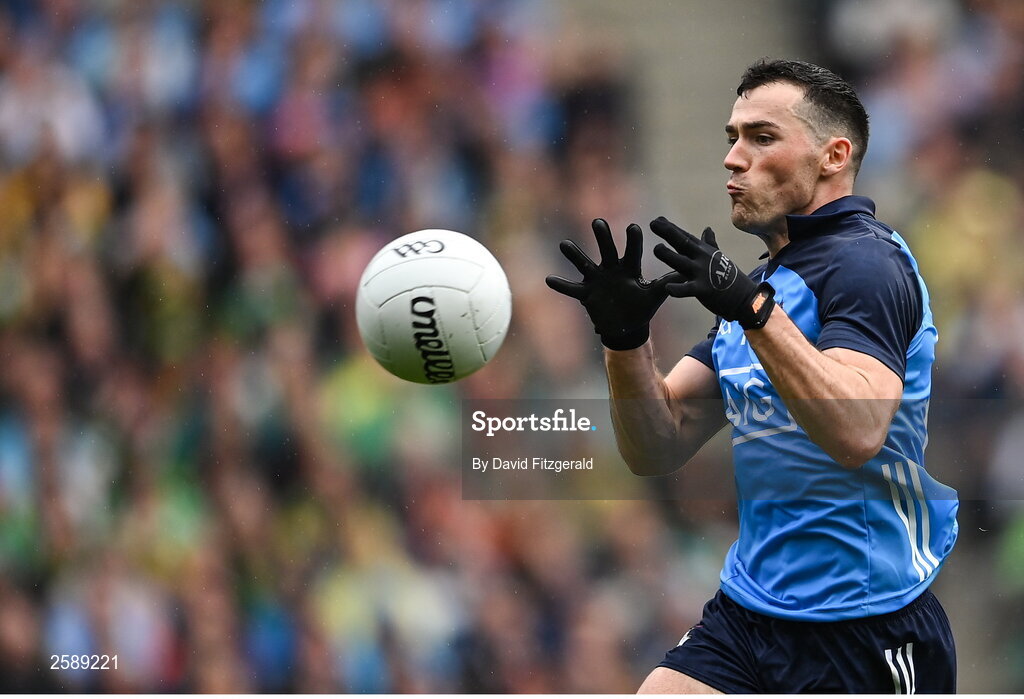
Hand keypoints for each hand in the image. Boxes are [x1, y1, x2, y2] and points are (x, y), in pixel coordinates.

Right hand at [546, 218, 678, 349]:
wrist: (626, 327)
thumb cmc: (641, 308)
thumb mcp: (656, 295)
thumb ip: (668, 283)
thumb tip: (687, 273)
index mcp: (629, 268)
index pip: (632, 251)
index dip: (632, 240)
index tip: (633, 226)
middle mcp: (611, 269)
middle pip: (606, 250)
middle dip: (602, 237)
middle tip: (598, 221)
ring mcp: (597, 280)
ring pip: (584, 264)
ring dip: (575, 255)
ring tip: (564, 244)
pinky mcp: (586, 294)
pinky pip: (571, 288)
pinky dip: (561, 284)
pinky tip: (549, 278)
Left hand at [649, 217, 774, 329]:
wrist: (745, 297)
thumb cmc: (729, 277)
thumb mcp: (718, 257)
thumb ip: (709, 244)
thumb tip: (707, 229)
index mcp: (703, 251)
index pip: (684, 236)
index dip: (670, 227)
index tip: (657, 219)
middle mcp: (701, 258)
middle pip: (682, 243)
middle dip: (668, 232)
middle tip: (653, 223)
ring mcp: (702, 273)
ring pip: (682, 263)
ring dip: (669, 255)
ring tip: (656, 248)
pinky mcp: (703, 290)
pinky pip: (688, 289)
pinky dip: (679, 289)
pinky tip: (668, 288)